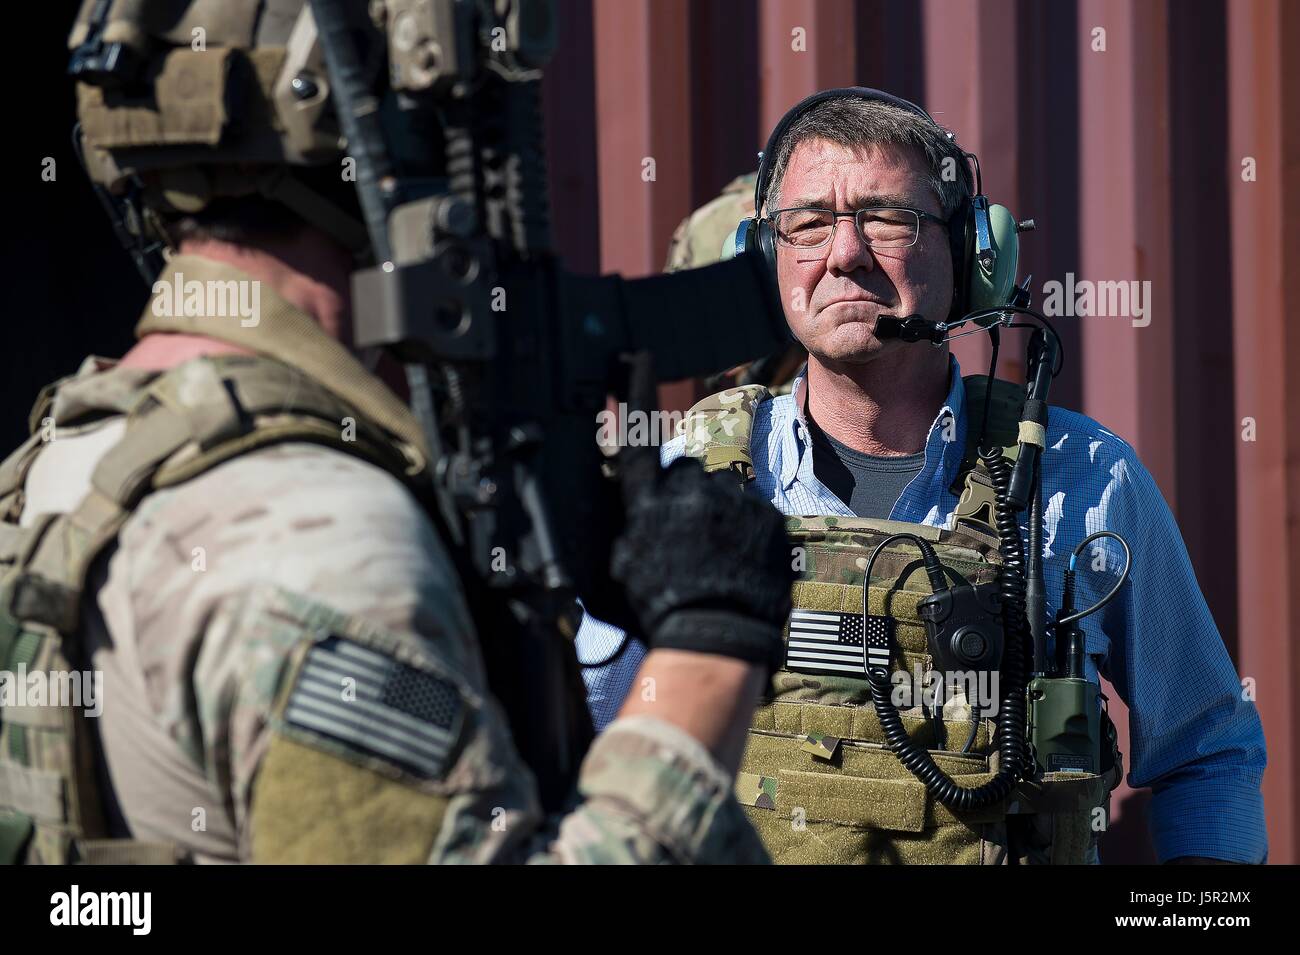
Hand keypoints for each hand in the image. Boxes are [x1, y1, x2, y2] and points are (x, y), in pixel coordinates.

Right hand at [610, 353, 793, 675]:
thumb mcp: (622, 564)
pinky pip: (754, 511)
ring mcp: (731, 502)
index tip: (640, 359)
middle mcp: (688, 492)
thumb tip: (634, 505)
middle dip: (684, 493)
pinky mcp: (767, 516)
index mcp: (648, 503)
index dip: (635, 393)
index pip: (638, 438)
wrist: (716, 635)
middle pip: (685, 470)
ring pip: (722, 491)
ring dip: (718, 512)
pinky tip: (741, 561)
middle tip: (687, 536)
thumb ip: (629, 523)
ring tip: (718, 555)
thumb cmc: (661, 607)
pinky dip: (748, 530)